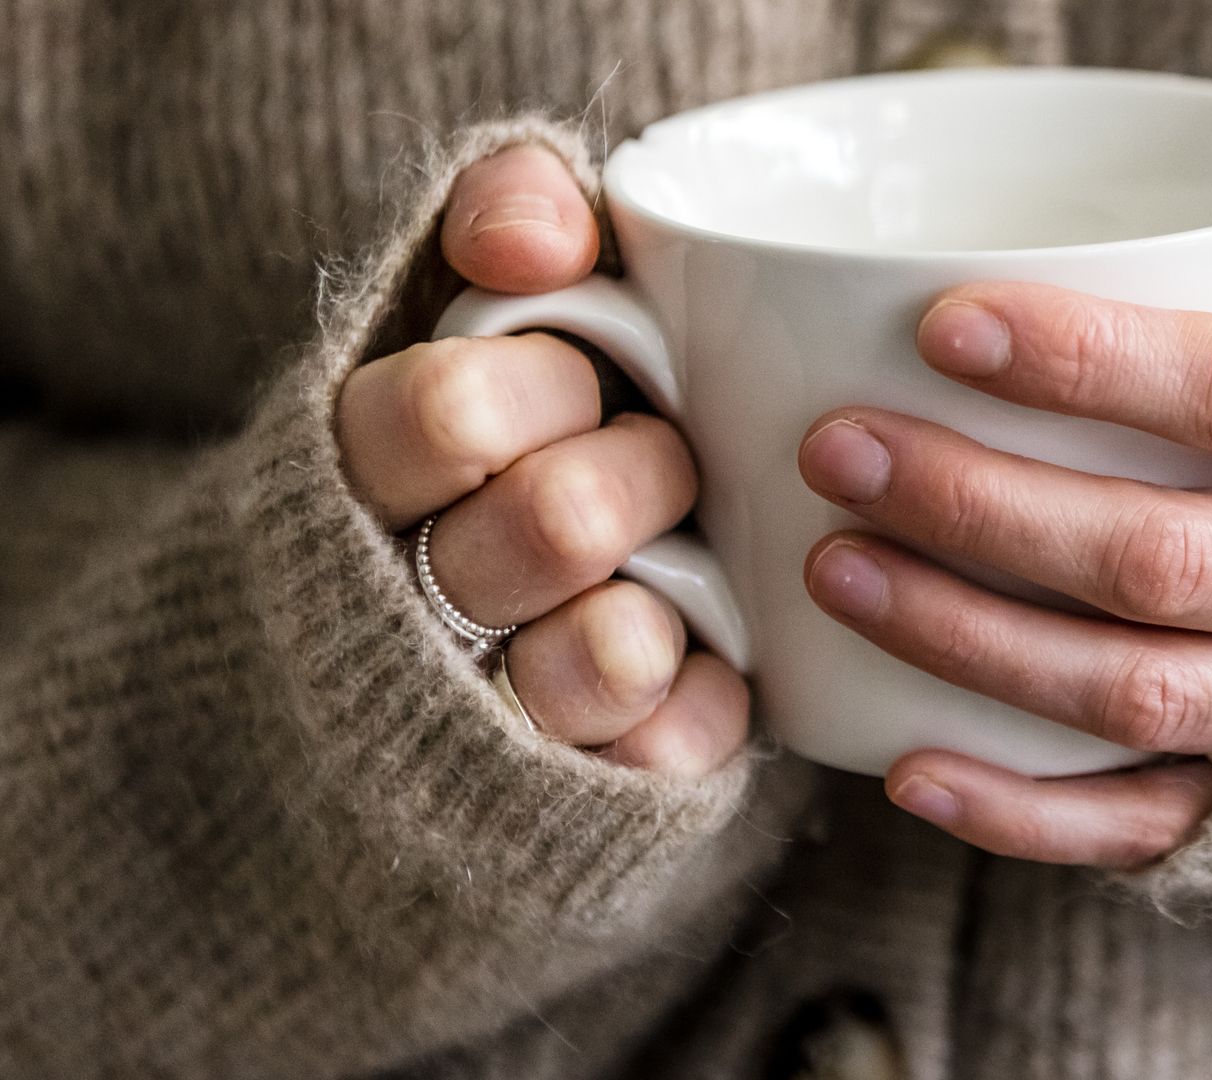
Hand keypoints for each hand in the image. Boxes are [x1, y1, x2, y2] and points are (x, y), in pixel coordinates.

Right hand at [334, 146, 746, 775]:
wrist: (482, 611)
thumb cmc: (516, 414)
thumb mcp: (491, 290)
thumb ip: (510, 216)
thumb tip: (538, 235)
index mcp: (368, 461)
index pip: (444, 410)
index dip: (543, 386)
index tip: (583, 379)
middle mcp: (411, 593)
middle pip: (552, 522)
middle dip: (641, 473)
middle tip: (665, 462)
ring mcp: (493, 706)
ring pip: (606, 652)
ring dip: (665, 589)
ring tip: (673, 564)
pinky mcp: (585, 790)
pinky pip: (672, 746)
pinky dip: (705, 695)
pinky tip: (699, 655)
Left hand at [798, 108, 1211, 865]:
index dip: (1089, 364)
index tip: (943, 326)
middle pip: (1161, 560)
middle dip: (982, 508)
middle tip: (843, 450)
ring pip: (1141, 695)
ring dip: (972, 644)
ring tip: (837, 570)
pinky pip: (1159, 826)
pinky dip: (1030, 816)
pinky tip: (909, 769)